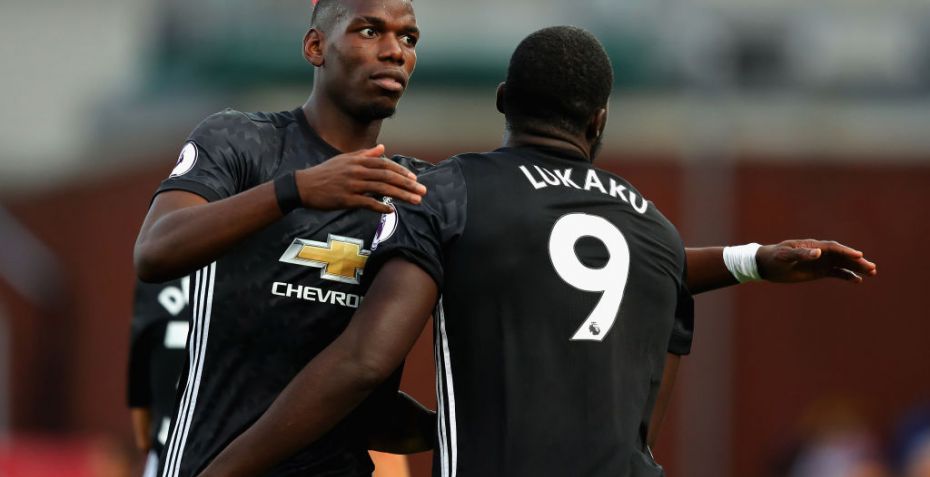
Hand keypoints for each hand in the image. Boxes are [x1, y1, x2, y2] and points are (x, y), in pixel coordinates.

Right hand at [296, 144, 426, 213]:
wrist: (303, 186)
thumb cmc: (325, 173)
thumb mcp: (344, 159)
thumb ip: (364, 154)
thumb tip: (382, 148)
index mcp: (357, 160)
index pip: (385, 164)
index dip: (401, 171)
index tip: (414, 179)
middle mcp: (357, 171)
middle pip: (387, 176)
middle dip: (407, 184)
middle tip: (422, 191)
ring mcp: (352, 185)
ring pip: (382, 189)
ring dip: (400, 195)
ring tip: (414, 201)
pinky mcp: (346, 199)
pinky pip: (367, 203)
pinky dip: (381, 206)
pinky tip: (391, 210)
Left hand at [756, 239, 876, 283]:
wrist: (767, 265)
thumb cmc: (774, 258)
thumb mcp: (785, 256)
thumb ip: (801, 254)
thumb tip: (818, 252)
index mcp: (813, 245)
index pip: (834, 248)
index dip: (846, 251)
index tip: (859, 256)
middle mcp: (820, 252)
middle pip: (843, 256)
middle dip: (857, 261)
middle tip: (872, 268)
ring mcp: (821, 262)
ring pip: (843, 264)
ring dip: (856, 268)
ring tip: (872, 273)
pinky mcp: (819, 271)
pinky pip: (837, 272)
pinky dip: (847, 276)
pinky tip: (857, 280)